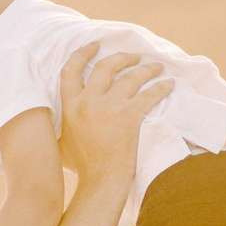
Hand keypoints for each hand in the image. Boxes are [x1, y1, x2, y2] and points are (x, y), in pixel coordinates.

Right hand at [57, 42, 170, 183]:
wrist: (101, 181)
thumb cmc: (82, 167)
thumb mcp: (62, 141)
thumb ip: (62, 123)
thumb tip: (57, 118)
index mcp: (70, 106)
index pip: (72, 70)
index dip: (83, 53)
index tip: (95, 45)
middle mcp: (89, 102)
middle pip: (106, 67)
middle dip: (122, 57)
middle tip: (134, 56)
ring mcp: (110, 107)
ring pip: (132, 77)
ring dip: (147, 69)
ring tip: (156, 67)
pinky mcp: (130, 116)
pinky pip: (150, 95)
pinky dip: (162, 88)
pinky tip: (169, 84)